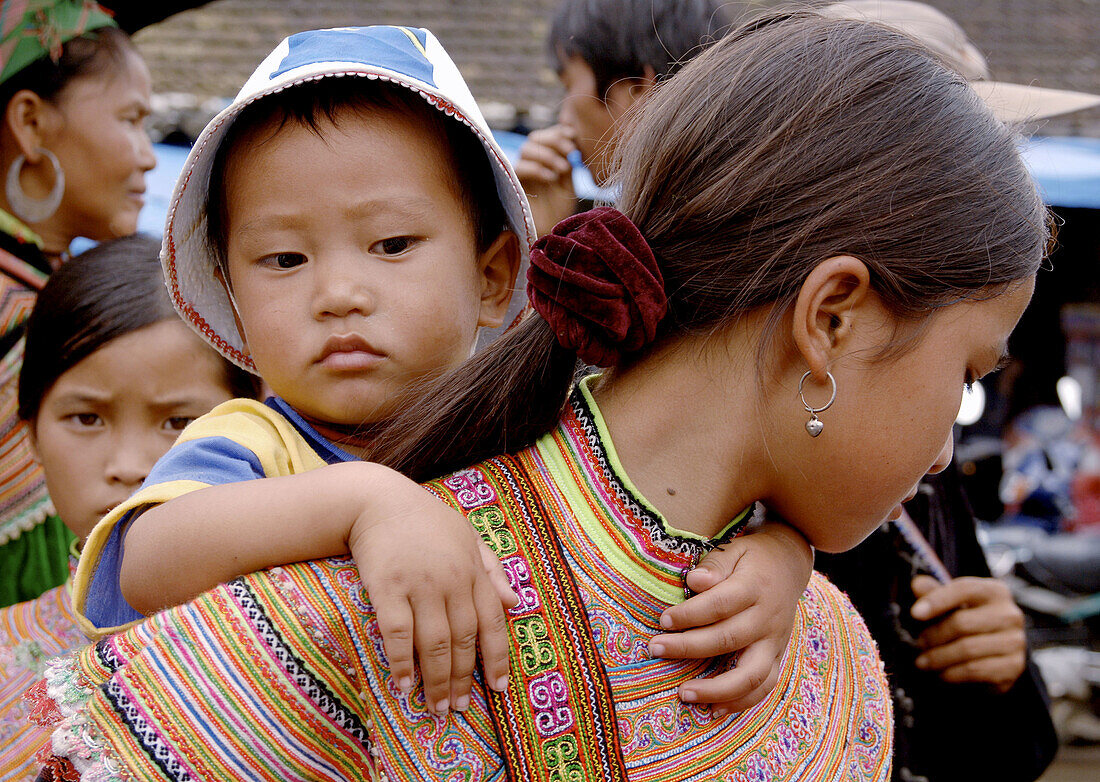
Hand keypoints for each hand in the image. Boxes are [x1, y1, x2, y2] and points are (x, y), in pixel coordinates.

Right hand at [348, 485, 516, 714]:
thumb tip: (516, 603)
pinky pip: (397, 633)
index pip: (492, 622)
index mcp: (474, 570)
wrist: (377, 501)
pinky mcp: (387, 587)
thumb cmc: (425, 520)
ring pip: (434, 643)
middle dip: (463, 679)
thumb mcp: (468, 537)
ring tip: (436, 707)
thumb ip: (492, 570)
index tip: (497, 688)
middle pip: (463, 639)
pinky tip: (404, 684)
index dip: (496, 658)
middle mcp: (452, 580)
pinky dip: (402, 662)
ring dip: (436, 680)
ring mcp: (420, 584)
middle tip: (459, 708)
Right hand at [514, 124, 578, 234]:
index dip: (557, 131)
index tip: (573, 135)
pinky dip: (537, 168)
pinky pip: (520, 167)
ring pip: (526, 149)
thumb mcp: (568, 185)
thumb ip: (568, 164)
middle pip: (534, 138)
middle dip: (554, 140)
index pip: (546, 136)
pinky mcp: (513, 184)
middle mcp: (531, 164)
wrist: (548, 233)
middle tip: (570, 151)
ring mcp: (521, 174)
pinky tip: (552, 178)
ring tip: (563, 170)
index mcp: (545, 161)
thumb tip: (572, 142)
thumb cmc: (559, 212)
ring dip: (547, 155)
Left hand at [648, 520, 812, 715]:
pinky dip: (741, 702)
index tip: (662, 620)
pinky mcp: (777, 656)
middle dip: (689, 647)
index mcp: (754, 587)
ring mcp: (775, 641)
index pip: (720, 604)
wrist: (789, 564)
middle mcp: (767, 618)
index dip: (690, 614)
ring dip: (716, 689)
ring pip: (751, 674)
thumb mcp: (734, 550)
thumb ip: (715, 566)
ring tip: (683, 693)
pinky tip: (714, 710)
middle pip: (728, 639)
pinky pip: (764, 686)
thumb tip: (694, 581)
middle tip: (656, 649)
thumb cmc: (751, 557)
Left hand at [911, 575, 1026, 691]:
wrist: (996, 654)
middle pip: (961, 623)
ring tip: (923, 661)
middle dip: (933, 635)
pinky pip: (975, 670)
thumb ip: (934, 592)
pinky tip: (940, 673)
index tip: (915, 613)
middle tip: (918, 643)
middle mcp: (1010, 614)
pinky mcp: (1014, 666)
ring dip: (938, 658)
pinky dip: (952, 673)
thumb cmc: (968, 622)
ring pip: (967, 649)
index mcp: (994, 591)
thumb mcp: (952, 604)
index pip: (963, 589)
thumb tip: (917, 584)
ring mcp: (1015, 641)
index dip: (937, 600)